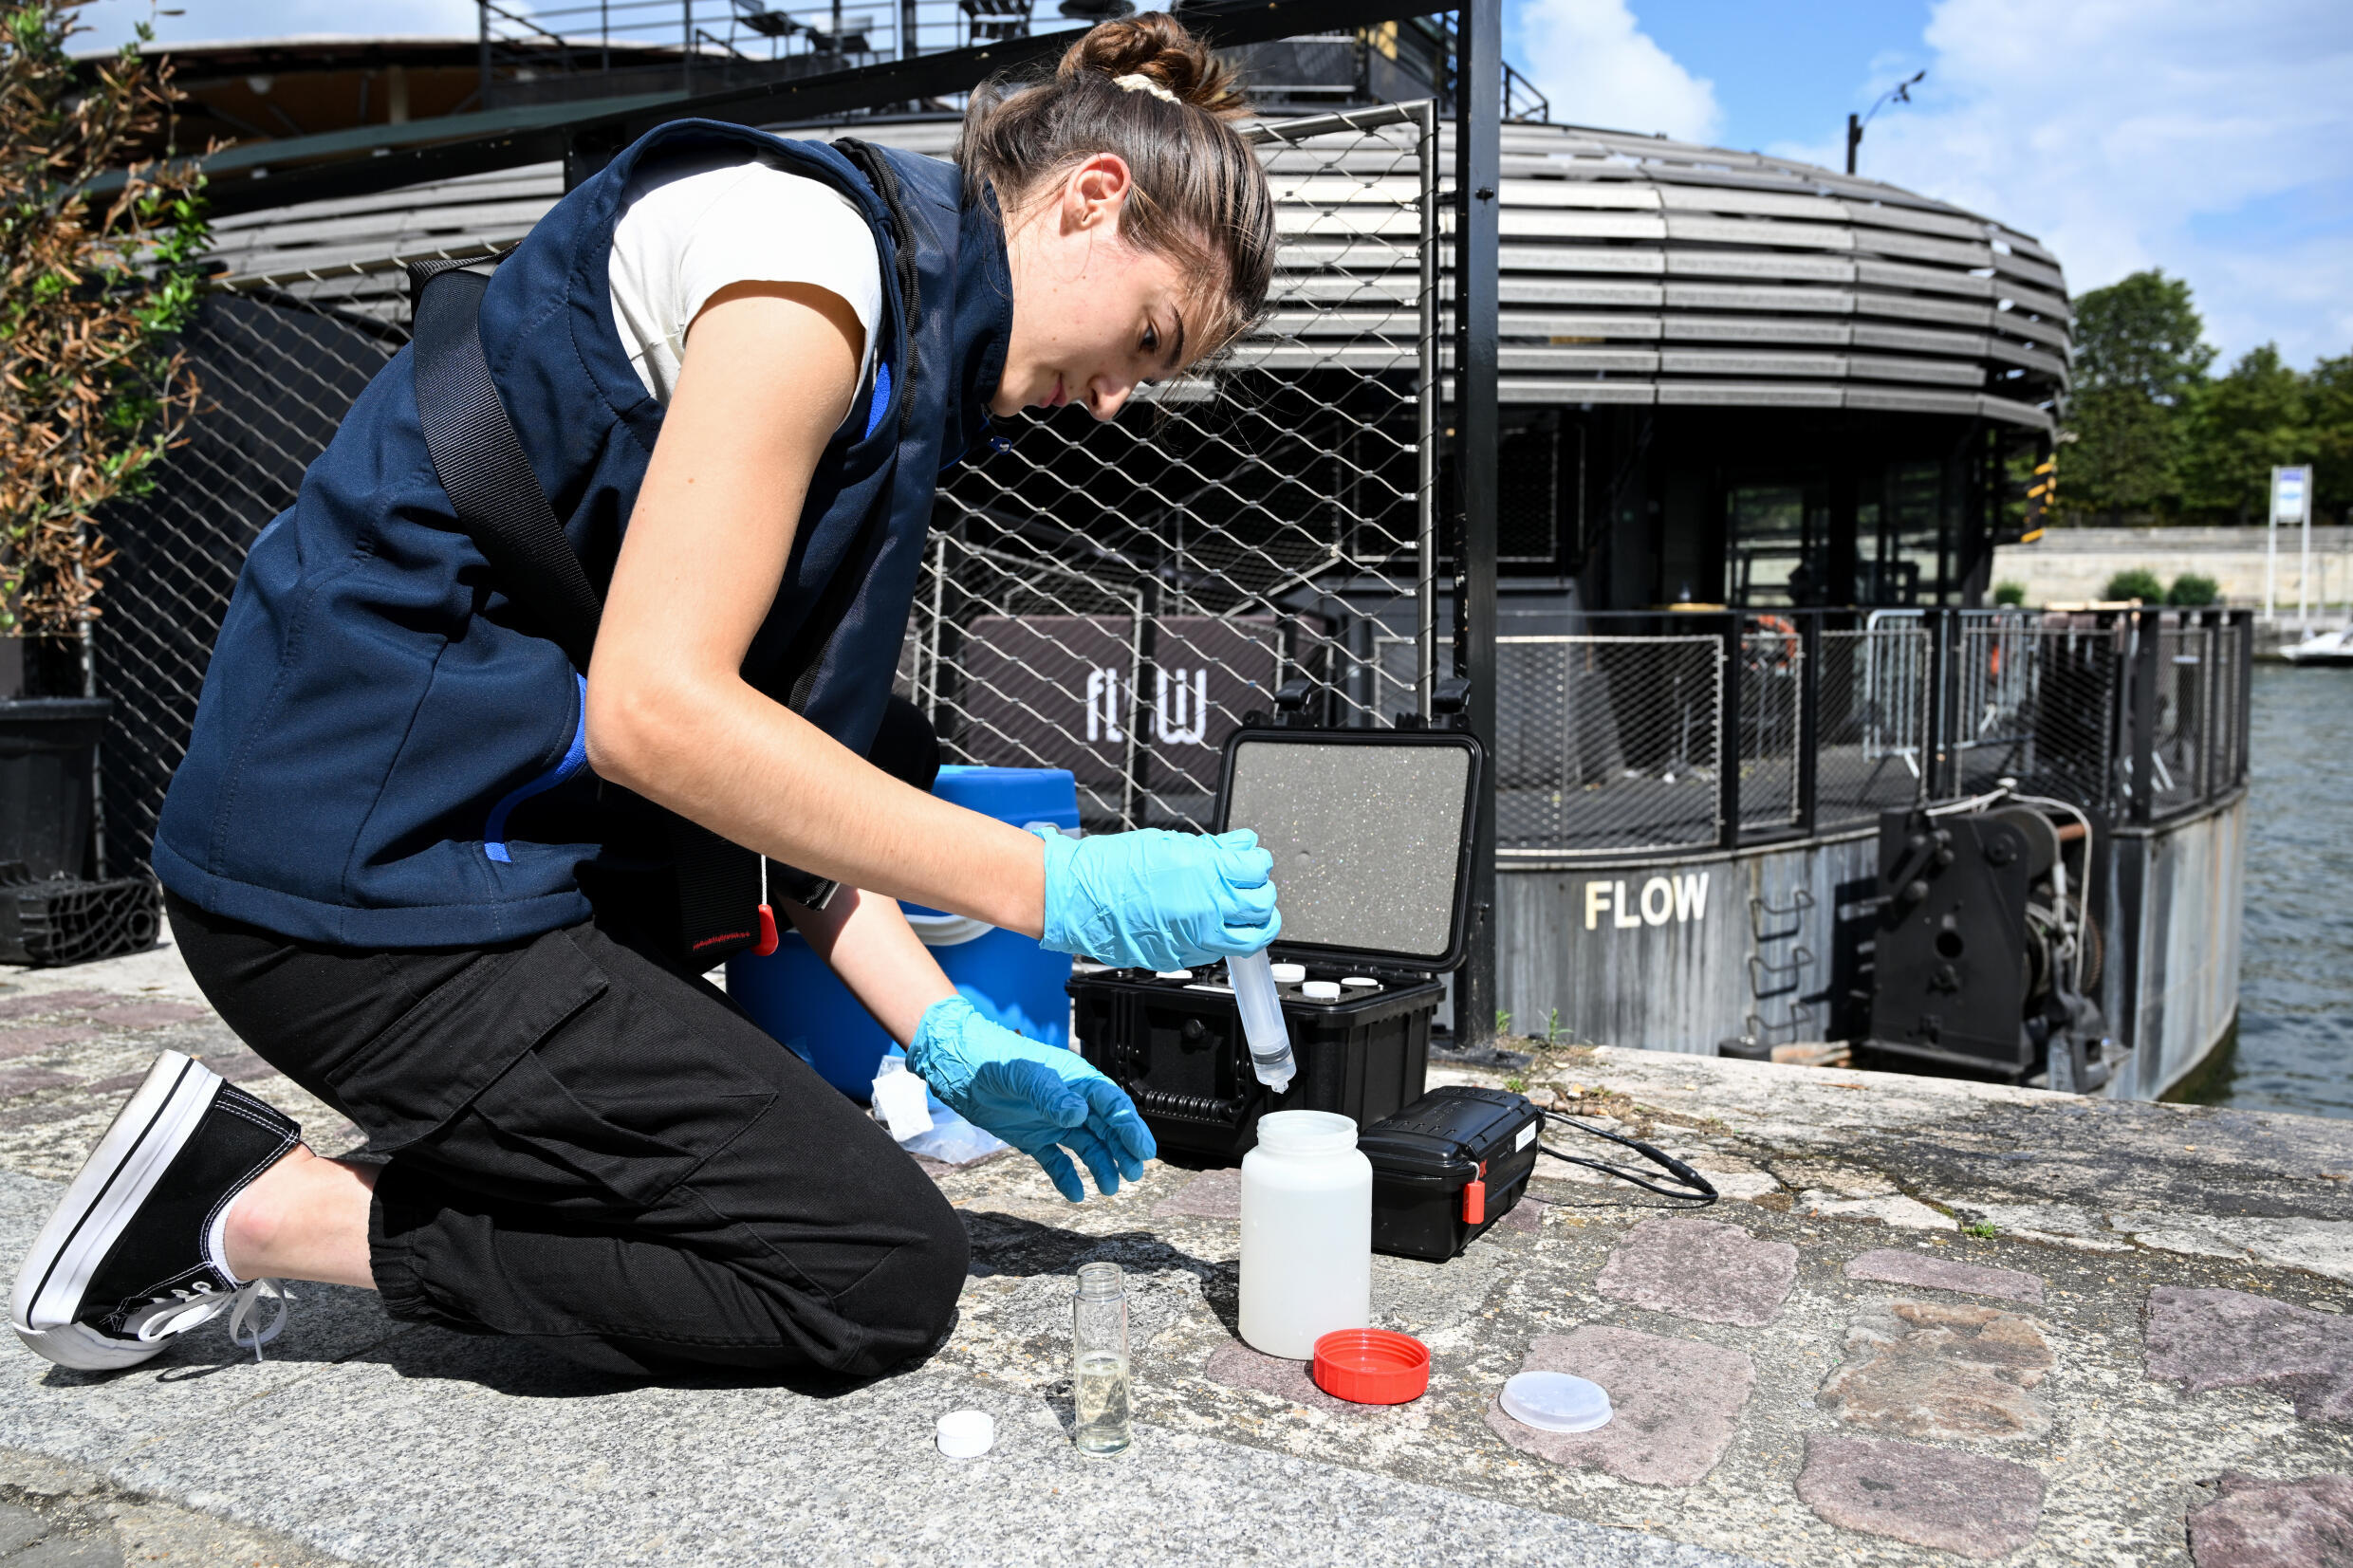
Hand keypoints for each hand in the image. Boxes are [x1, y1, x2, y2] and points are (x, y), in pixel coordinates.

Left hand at [907, 997, 1156, 1201]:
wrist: (959, 1067)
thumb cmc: (995, 1059)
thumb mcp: (1025, 1075)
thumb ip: (1051, 1095)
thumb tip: (1078, 1115)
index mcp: (1076, 1081)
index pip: (1112, 1104)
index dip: (1130, 1127)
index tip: (1144, 1150)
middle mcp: (1069, 1102)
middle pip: (1105, 1128)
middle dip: (1122, 1150)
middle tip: (1134, 1174)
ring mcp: (1052, 1121)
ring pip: (1086, 1146)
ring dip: (1101, 1166)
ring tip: (1110, 1188)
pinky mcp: (1033, 1138)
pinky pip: (1056, 1160)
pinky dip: (1068, 1177)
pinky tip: (1077, 1194)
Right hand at [1031, 826, 1280, 971]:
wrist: (1080, 899)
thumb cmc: (1112, 868)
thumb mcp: (1169, 844)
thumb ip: (1212, 849)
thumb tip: (1241, 845)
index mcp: (1205, 873)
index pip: (1257, 868)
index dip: (1257, 861)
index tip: (1251, 859)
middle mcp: (1207, 908)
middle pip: (1262, 905)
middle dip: (1262, 892)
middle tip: (1252, 885)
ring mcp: (1197, 938)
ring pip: (1252, 939)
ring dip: (1257, 923)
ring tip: (1248, 912)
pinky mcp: (1183, 956)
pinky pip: (1221, 951)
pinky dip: (1228, 938)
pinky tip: (1216, 925)